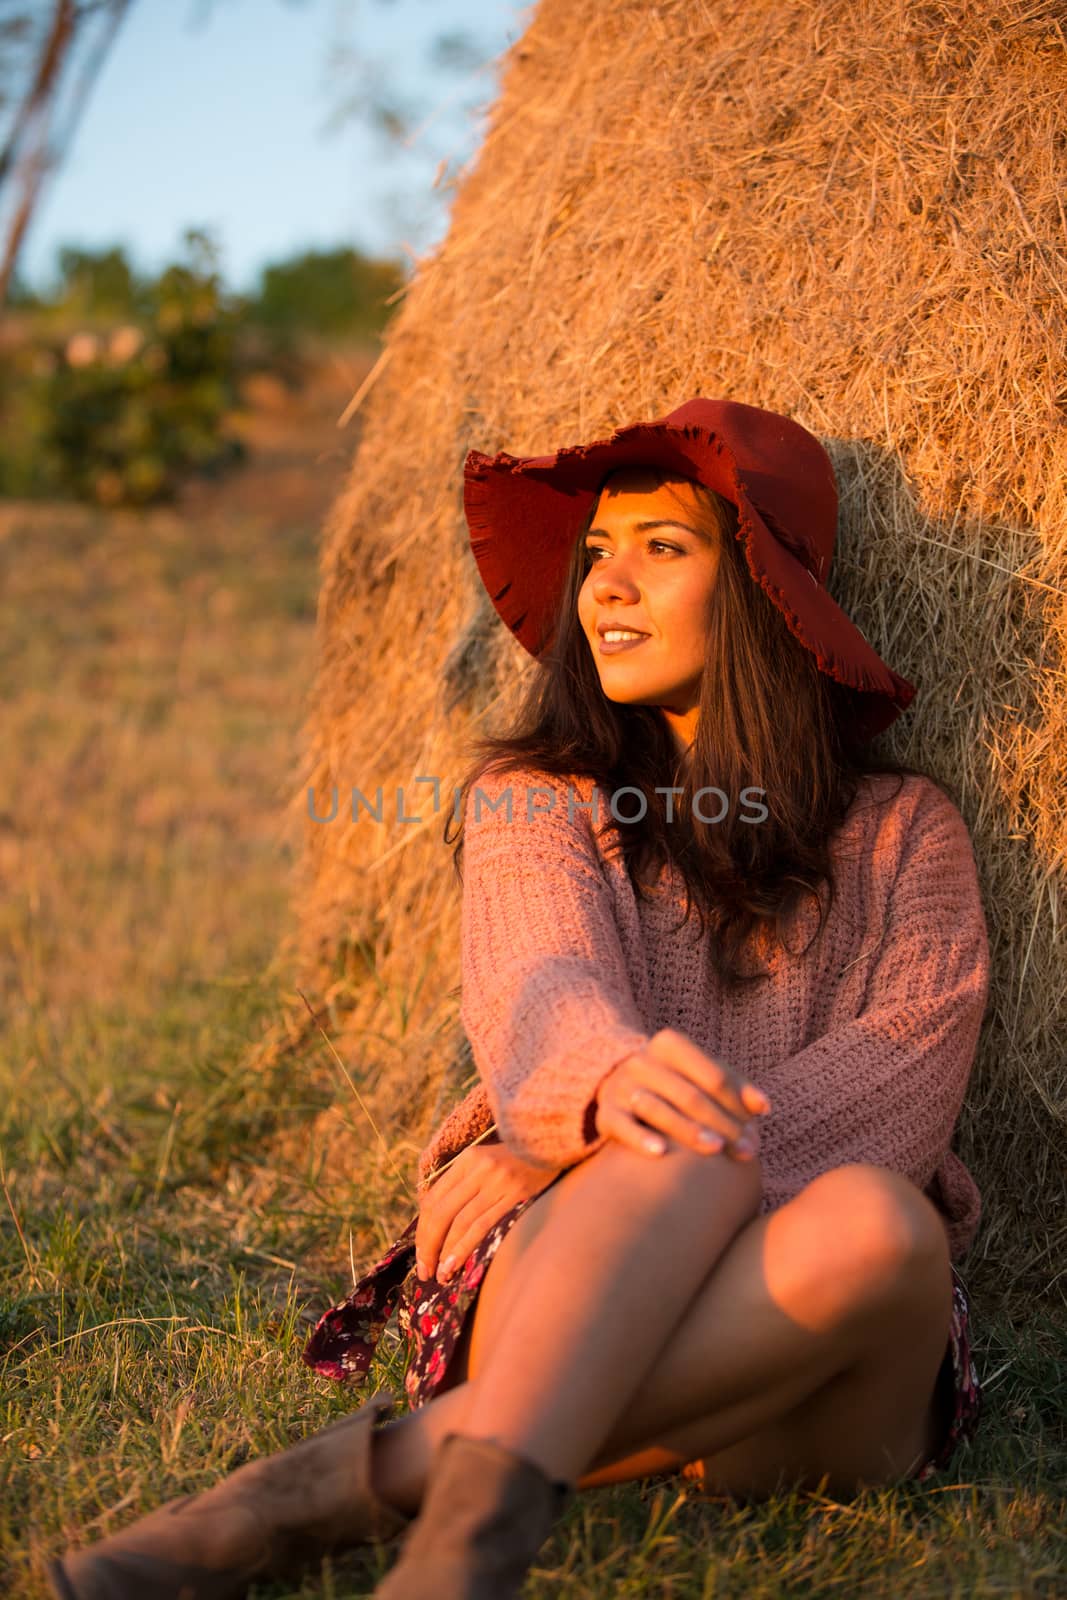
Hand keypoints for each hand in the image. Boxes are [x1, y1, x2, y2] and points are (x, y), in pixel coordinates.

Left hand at [414, 1141, 561, 1283]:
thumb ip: (465, 1184)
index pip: (433, 1199)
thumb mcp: (488, 1162)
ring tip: (439, 1275)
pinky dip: (464, 1246)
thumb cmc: (520, 1160)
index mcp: (467, 1159)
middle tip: (424, 1271)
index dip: (422, 1230)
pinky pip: (482, 1224)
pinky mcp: (516, 1195)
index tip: (420, 1253)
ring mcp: (497, 1181)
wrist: (555, 1144)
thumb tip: (440, 1224)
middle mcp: (479, 1168)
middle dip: (428, 1245)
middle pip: (441, 1212)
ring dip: (445, 1252)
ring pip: (460, 1221)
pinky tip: (455, 1264)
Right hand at [593, 1027, 770, 1159]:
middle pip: (690, 1095)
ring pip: (657, 1108)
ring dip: (688, 1130)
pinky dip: (640, 1138)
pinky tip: (661, 1153)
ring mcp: (620, 1087)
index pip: (712, 1074)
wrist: (621, 1091)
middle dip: (722, 1124)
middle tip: (747, 1151)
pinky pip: (622, 1126)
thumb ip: (736, 1087)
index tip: (757, 1130)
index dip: (737, 1104)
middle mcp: (642, 1061)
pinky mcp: (605, 1113)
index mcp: (669, 1044)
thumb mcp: (703, 1076)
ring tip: (716, 1150)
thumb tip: (764, 1106)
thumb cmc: (677, 1085)